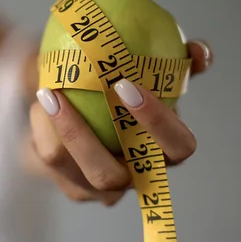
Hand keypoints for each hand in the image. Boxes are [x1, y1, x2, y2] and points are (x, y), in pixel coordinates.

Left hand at [28, 40, 212, 205]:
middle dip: (84, 139)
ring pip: (72, 169)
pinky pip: (52, 160)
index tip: (126, 84)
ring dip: (57, 127)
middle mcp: (135, 178)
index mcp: (164, 151)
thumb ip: (174, 62)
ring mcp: (101, 190)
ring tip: (47, 91)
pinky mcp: (73, 188)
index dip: (157, 122)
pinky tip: (41, 100)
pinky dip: (43, 127)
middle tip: (62, 94)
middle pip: (111, 177)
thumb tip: (199, 51)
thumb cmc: (121, 93)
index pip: (177, 147)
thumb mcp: (147, 72)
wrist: (84, 114)